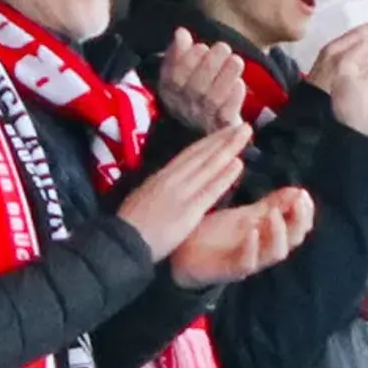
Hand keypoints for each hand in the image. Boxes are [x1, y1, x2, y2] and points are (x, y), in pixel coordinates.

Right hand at [114, 122, 251, 260]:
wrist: (123, 241)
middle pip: (201, 154)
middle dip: (223, 138)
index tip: (225, 131)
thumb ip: (158, 188)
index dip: (209, 141)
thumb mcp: (142, 197)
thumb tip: (169, 180)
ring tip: (244, 135)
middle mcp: (172, 179)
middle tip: (242, 126)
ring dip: (228, 149)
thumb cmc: (129, 225)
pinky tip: (238, 164)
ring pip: (208, 166)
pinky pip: (210, 190)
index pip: (189, 154)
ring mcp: (181, 193)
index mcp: (160, 177)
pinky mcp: (188, 210)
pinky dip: (225, 176)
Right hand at [155, 31, 248, 135]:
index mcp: (170, 91)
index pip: (173, 78)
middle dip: (210, 65)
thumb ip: (180, 51)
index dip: (187, 61)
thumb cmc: (196, 88)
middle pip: (195, 88)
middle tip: (223, 47)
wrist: (209, 123)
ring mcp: (203, 119)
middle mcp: (184, 107)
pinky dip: (234, 98)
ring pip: (212, 100)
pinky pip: (227, 115)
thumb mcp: (183, 69)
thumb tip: (181, 33)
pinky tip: (240, 83)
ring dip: (225, 78)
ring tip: (236, 60)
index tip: (201, 46)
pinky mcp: (222, 126)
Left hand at [168, 181, 315, 287]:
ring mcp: (249, 261)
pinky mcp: (230, 269)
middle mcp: (264, 249)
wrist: (184, 253)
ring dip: (278, 233)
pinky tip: (251, 230)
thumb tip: (297, 191)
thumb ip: (270, 205)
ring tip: (274, 214)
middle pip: (293, 240)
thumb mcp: (245, 215)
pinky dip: (252, 247)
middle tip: (298, 201)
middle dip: (299, 220)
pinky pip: (247, 263)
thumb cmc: (218, 235)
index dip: (305, 212)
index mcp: (269, 235)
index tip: (303, 193)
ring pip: (275, 253)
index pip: (298, 226)